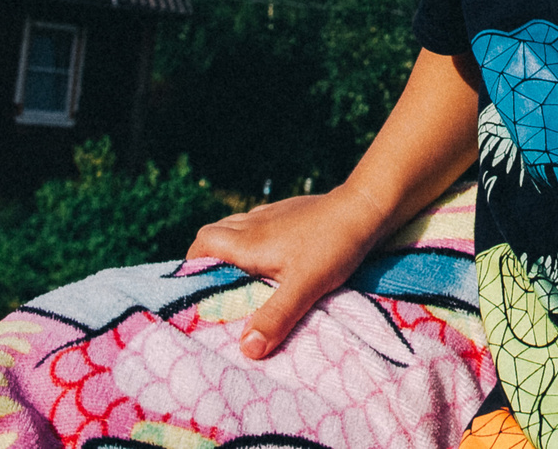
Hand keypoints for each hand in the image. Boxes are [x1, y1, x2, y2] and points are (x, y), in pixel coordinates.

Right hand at [186, 188, 377, 358]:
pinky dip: (253, 240)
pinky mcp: (290, 212)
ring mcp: (273, 215)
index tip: (194, 290)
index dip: (192, 265)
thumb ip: (275, 317)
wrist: (365, 207)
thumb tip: (245, 350)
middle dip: (207, 259)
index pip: (202, 245)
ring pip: (235, 226)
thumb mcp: (304, 287)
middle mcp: (254, 224)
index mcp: (248, 243)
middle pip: (213, 234)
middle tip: (217, 289)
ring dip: (230, 248)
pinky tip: (271, 259)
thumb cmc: (333, 246)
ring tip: (240, 278)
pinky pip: (258, 223)